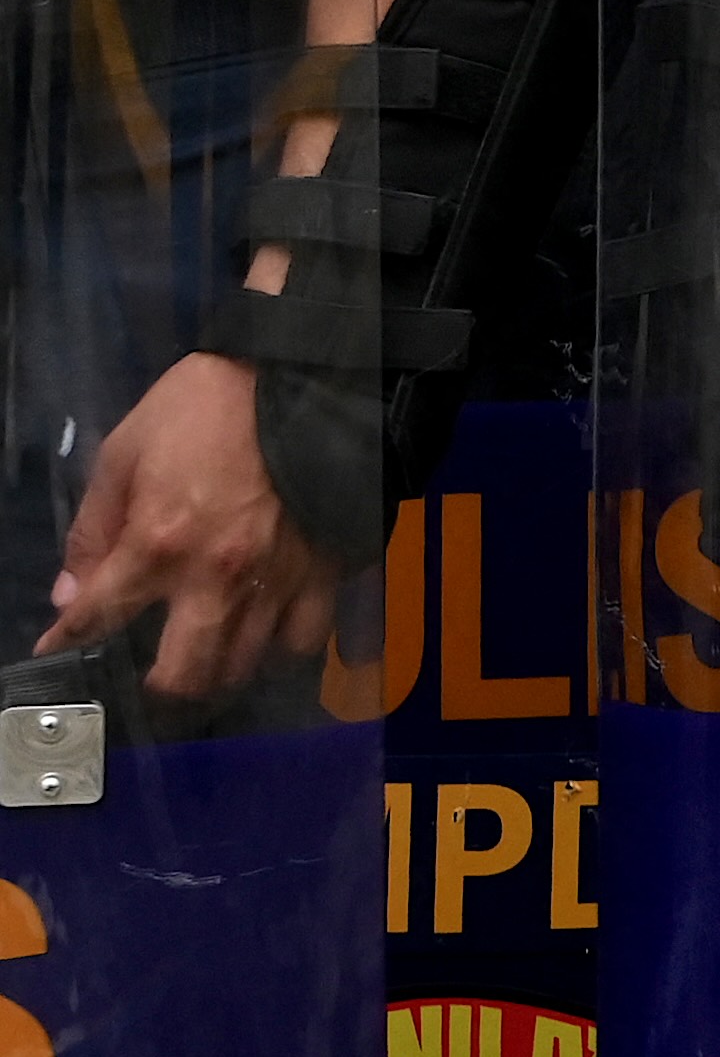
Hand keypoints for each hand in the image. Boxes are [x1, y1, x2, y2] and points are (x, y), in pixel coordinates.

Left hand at [48, 354, 332, 700]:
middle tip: (147, 674)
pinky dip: (283, 646)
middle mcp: (217, 577)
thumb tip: (70, 595)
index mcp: (159, 544)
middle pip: (182, 674)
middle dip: (153, 686)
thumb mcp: (124, 453)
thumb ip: (93, 529)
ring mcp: (278, 579)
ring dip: (217, 672)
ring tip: (207, 658)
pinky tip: (269, 632)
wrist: (302, 370)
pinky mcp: (327, 569)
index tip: (56, 650)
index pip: (96, 620)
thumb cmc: (203, 407)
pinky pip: (306, 637)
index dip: (66, 641)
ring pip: (243, 666)